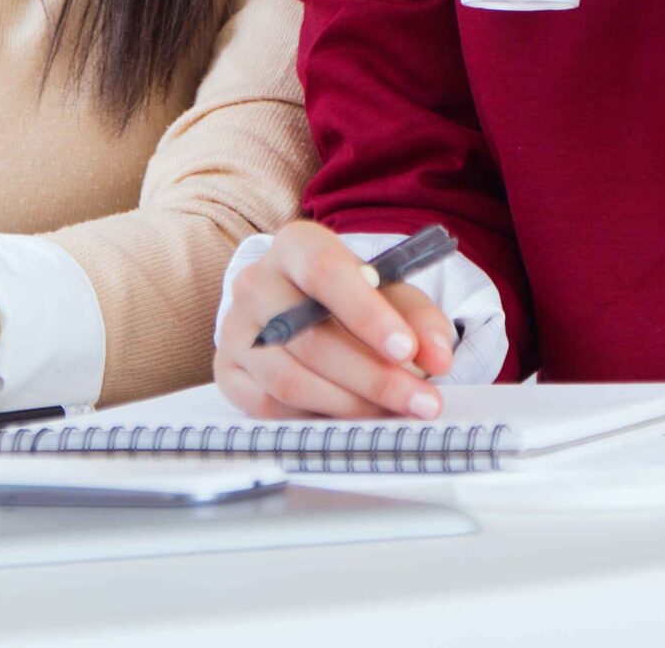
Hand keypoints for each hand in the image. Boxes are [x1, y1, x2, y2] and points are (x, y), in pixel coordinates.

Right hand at [214, 220, 453, 419]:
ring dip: (350, 405)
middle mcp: (256, 282)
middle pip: (309, 338)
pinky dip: (316, 418)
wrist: (301, 308)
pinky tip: (351, 418)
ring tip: (394, 414)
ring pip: (289, 380)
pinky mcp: (227, 371)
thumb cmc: (352, 298)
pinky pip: (268, 407)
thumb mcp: (391, 294)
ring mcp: (236, 329)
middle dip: (373, 377)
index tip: (407, 350)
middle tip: (421, 402)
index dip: (366, 314)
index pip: (324, 272)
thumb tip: (437, 358)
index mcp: (296, 245)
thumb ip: (419, 320)